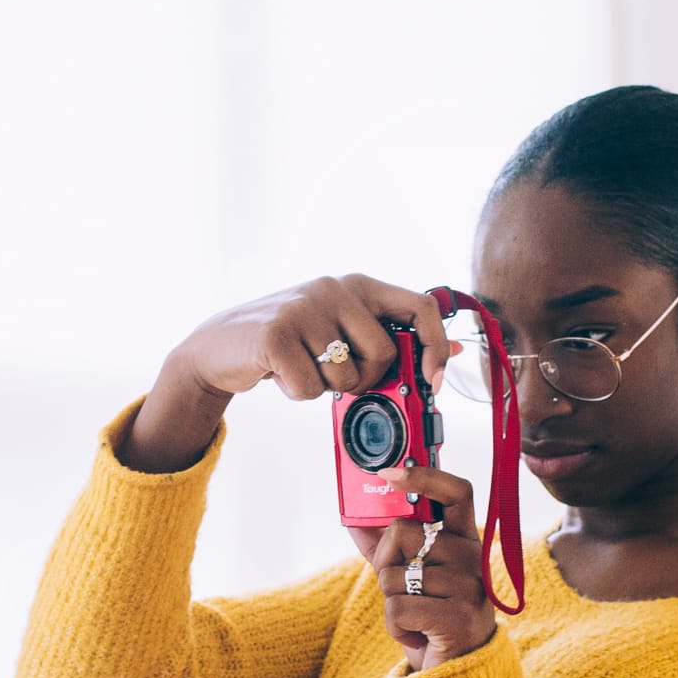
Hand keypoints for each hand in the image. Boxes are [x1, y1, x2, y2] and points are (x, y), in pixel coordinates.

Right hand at [174, 273, 461, 401]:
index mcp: (358, 284)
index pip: (422, 306)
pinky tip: (279, 374)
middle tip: (333, 374)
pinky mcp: (276, 334)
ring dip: (326, 387)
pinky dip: (297, 393)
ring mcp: (305, 308)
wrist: (220, 346)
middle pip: (385, 355)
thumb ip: (390, 335)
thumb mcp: (342, 330)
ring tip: (300, 367)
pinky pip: (311, 388)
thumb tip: (457, 348)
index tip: (433, 380)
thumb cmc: (291, 342)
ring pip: (347, 377)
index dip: (436, 346)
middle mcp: (335, 288)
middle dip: (364, 380)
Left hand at [348, 464, 496, 671]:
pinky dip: (395, 625)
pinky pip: (397, 607)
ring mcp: (469, 586)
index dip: (424, 476)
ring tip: (415, 617)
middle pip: (402, 532)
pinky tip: (415, 634)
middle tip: (402, 587)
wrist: (457, 671)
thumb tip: (351, 517)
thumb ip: (384, 546)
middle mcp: (473, 557)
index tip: (389, 473)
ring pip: (394, 575)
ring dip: (390, 601)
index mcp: (464, 539)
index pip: (456, 492)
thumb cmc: (430, 616)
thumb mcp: (408, 575)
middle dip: (385, 562)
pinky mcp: (457, 617)